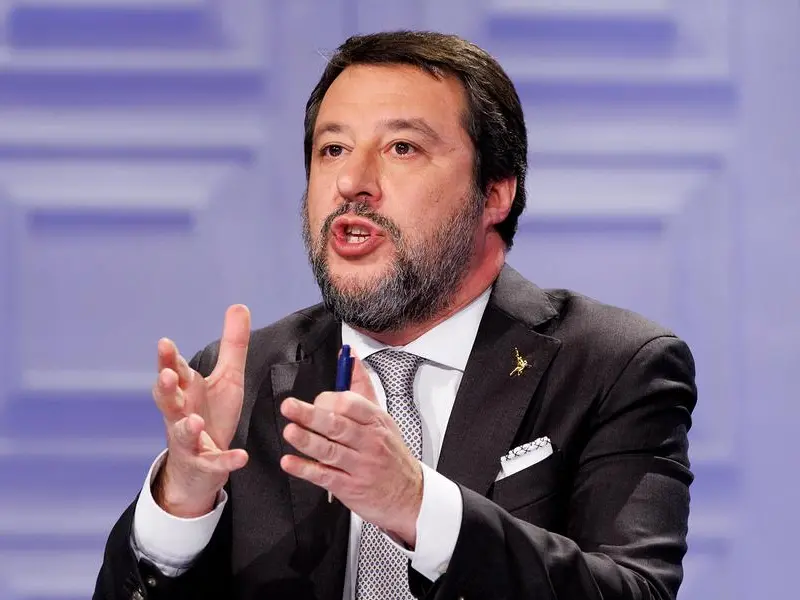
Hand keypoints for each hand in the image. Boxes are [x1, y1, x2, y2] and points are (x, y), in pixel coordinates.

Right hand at [151, 304, 250, 516]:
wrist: (201, 467)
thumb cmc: (211, 414)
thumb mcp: (227, 378)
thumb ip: (232, 345)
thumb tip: (239, 305)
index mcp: (186, 391)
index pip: (174, 371)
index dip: (168, 359)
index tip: (165, 343)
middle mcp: (181, 414)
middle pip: (167, 401)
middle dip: (165, 388)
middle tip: (167, 376)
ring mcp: (190, 441)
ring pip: (183, 433)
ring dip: (187, 427)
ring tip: (194, 421)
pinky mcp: (205, 463)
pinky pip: (215, 463)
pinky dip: (226, 461)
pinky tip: (241, 457)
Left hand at [279, 356, 423, 546]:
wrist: (408, 494)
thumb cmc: (390, 452)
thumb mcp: (381, 416)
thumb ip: (361, 385)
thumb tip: (349, 356)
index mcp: (375, 421)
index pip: (352, 405)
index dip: (331, 400)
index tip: (318, 400)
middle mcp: (368, 442)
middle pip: (337, 425)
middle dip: (311, 415)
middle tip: (290, 407)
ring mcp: (359, 466)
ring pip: (329, 450)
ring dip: (307, 440)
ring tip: (290, 431)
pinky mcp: (349, 487)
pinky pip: (324, 476)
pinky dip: (306, 469)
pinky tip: (290, 462)